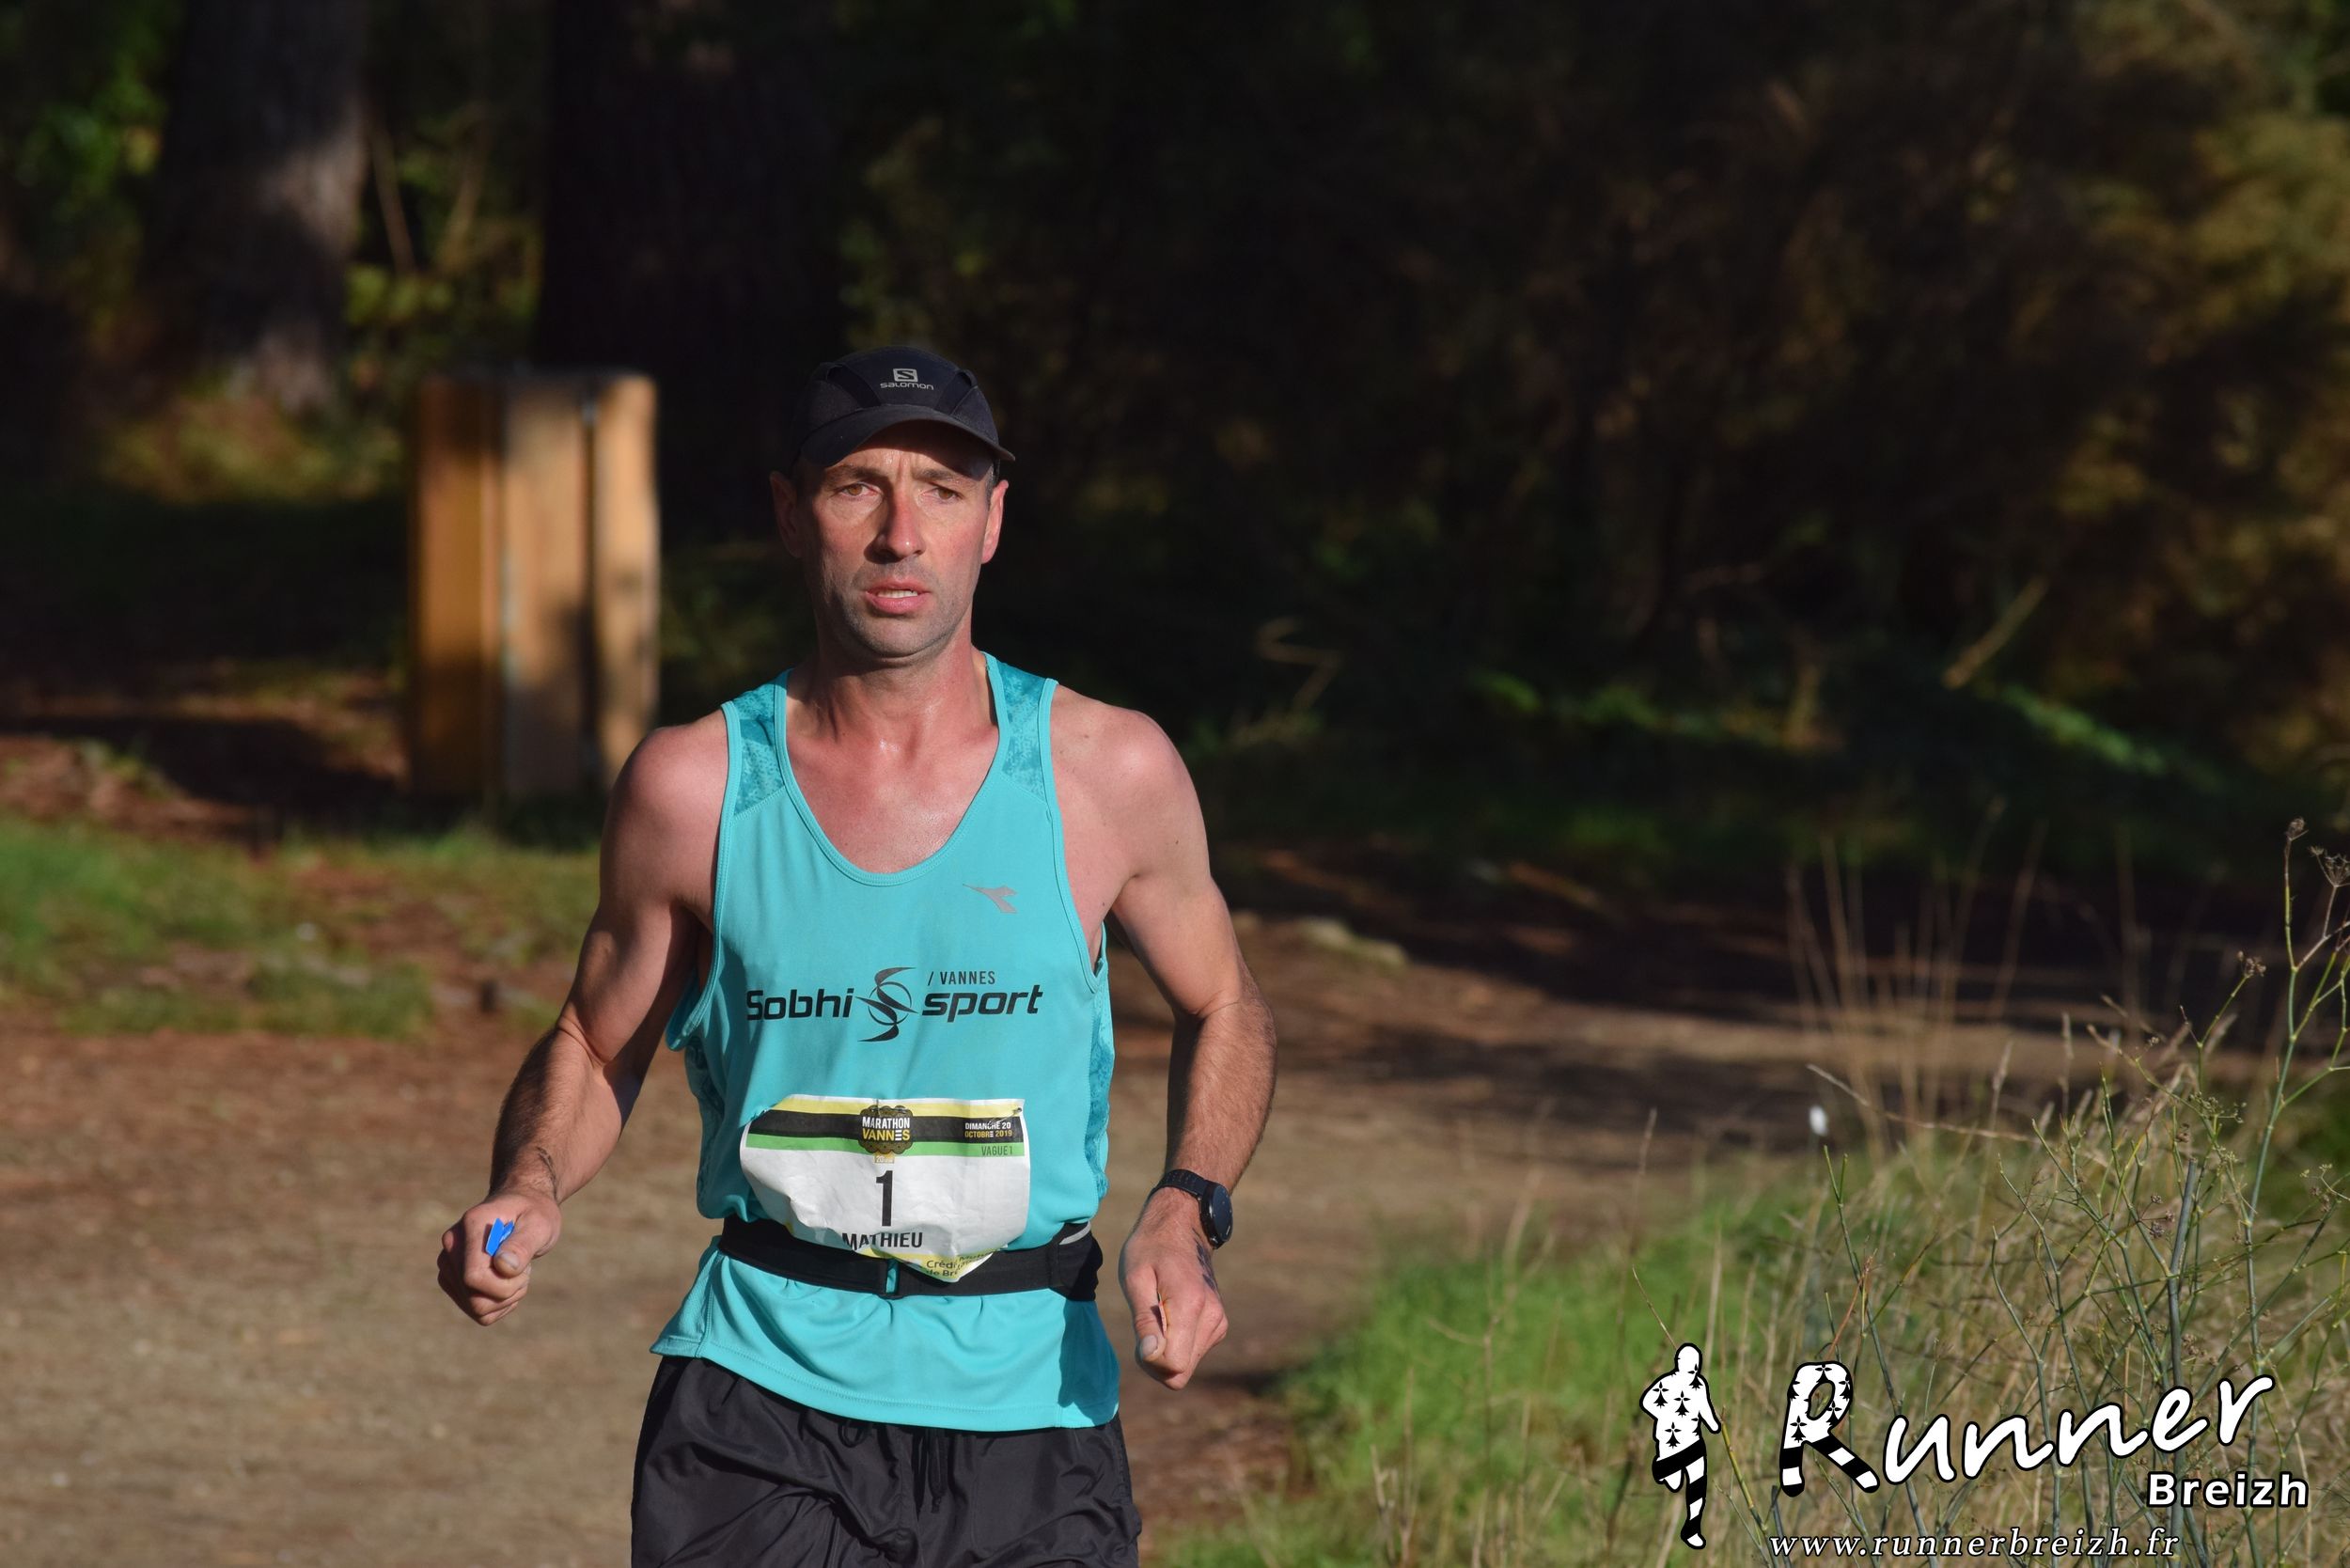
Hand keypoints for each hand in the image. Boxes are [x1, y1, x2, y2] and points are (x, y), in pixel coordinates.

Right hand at [437, 1189, 561, 1325]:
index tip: (523, 1269)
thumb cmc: (534, 1213)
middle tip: (523, 1268)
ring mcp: (448, 1263)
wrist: (524, 1208)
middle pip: (473, 1298)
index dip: (503, 1285)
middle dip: (507, 1292)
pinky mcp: (452, 1279)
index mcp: (471, 1225)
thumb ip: (523, 1245)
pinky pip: (476, 1311)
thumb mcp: (540, 1223)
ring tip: (516, 1272)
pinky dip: (499, 1304)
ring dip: (505, 1298)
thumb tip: (504, 1267)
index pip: (473, 1277)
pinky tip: (507, 1282)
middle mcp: (452, 1244)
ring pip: (474, 1308)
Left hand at [1117, 1185, 1228, 1389]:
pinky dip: (1177, 1345)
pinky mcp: (1219, 1325)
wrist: (1181, 1227)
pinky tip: (1169, 1317)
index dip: (1149, 1360)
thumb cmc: (1150, 1249)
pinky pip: (1192, 1354)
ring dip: (1166, 1352)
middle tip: (1143, 1329)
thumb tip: (1151, 1355)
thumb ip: (1144, 1320)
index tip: (1140, 1336)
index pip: (1174, 1365)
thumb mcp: (1135, 1279)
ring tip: (1156, 1316)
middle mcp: (1212, 1317)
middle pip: (1180, 1372)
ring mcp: (1219, 1322)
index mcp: (1190, 1305)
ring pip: (1186, 1367)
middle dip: (1156, 1361)